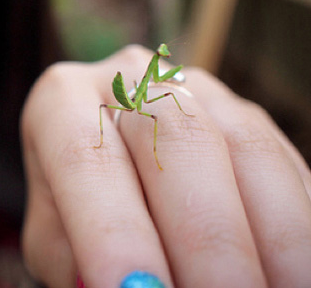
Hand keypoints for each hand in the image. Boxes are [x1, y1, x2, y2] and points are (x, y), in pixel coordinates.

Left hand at [21, 45, 310, 286]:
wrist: (114, 171)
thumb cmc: (75, 218)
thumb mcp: (60, 240)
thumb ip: (80, 259)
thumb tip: (134, 287)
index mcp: (63, 101)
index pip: (86, 157)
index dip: (114, 229)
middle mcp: (131, 80)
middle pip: (177, 139)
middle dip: (206, 237)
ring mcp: (196, 88)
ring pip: (245, 146)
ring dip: (267, 236)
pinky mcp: (247, 114)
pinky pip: (283, 161)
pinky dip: (293, 227)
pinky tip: (292, 275)